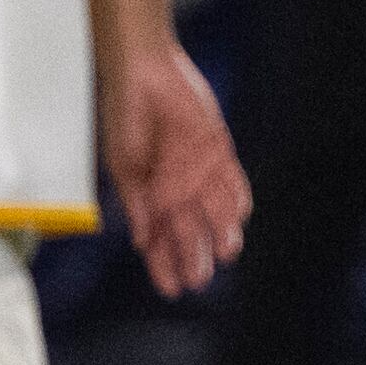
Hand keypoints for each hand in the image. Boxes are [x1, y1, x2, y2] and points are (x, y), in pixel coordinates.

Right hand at [102, 35, 251, 293]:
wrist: (144, 75)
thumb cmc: (126, 119)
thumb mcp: (126, 167)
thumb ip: (138, 205)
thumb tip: (142, 242)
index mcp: (149, 195)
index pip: (159, 239)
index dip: (164, 264)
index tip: (170, 289)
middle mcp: (176, 188)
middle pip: (188, 231)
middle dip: (193, 255)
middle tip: (199, 280)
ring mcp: (198, 171)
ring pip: (214, 210)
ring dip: (220, 232)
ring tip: (224, 253)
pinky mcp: (218, 150)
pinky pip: (232, 180)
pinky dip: (236, 197)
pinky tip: (239, 216)